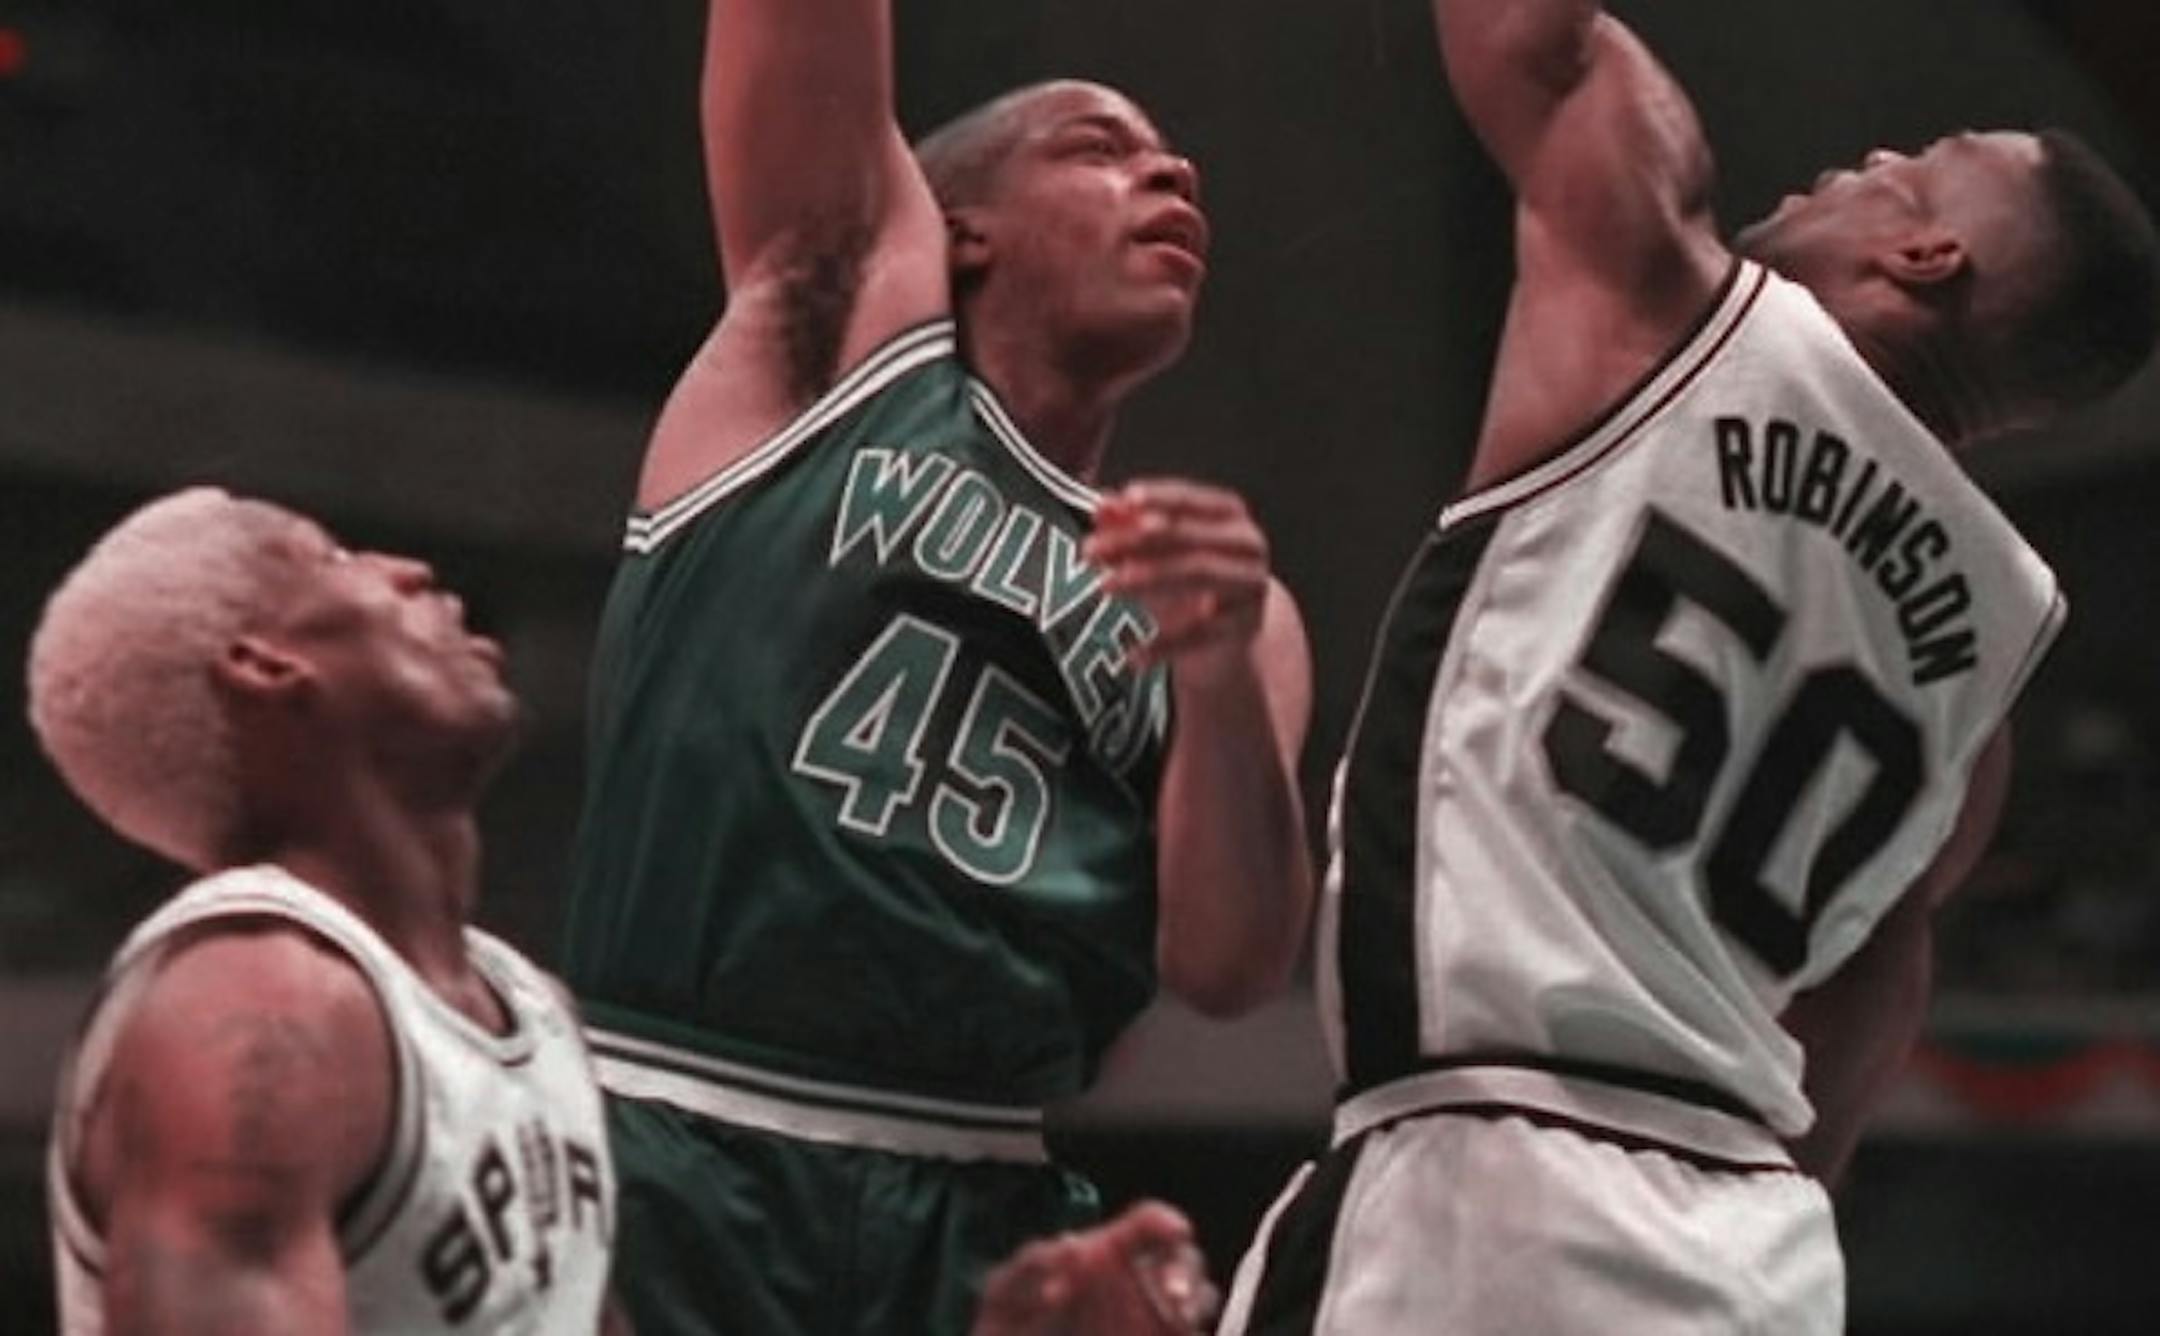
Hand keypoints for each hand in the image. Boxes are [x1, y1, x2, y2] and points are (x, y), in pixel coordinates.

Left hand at [971, 1201, 1219, 1335]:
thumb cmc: (1011, 1327)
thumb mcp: (1008, 1291)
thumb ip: (1033, 1265)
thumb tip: (1073, 1248)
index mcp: (1104, 1255)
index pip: (1147, 1224)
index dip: (1164, 1222)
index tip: (1174, 1230)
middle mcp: (1134, 1283)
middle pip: (1181, 1262)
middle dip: (1183, 1273)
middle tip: (1173, 1294)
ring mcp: (1148, 1319)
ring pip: (1194, 1302)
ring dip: (1191, 1305)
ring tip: (1176, 1319)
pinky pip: (1187, 1332)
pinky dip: (1185, 1330)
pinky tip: (1170, 1331)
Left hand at [1084, 480, 1270, 683]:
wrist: (1228, 631)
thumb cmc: (1188, 578)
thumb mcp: (1157, 550)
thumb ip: (1129, 524)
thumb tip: (1103, 506)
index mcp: (1230, 515)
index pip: (1191, 498)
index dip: (1158, 497)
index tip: (1126, 498)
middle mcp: (1247, 545)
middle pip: (1188, 537)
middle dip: (1135, 541)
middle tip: (1091, 550)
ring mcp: (1249, 586)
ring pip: (1198, 574)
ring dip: (1146, 578)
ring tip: (1105, 585)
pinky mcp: (1244, 627)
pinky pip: (1200, 634)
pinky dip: (1164, 644)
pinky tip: (1133, 655)